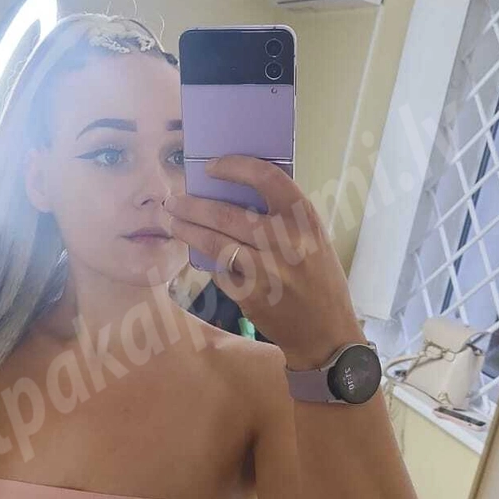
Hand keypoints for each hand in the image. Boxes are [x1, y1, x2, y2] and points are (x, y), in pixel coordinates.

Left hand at [164, 155, 365, 368]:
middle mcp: (287, 241)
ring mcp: (268, 269)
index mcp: (305, 218)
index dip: (235, 167)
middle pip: (225, 214)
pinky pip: (220, 270)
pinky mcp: (252, 295)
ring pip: (214, 243)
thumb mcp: (312, 238)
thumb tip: (234, 192)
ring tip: (173, 222)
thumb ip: (282, 216)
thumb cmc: (318, 278)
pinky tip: (201, 257)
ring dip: (187, 230)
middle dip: (191, 205)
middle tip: (173, 201)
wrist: (325, 331)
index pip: (266, 177)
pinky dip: (209, 262)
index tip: (212, 167)